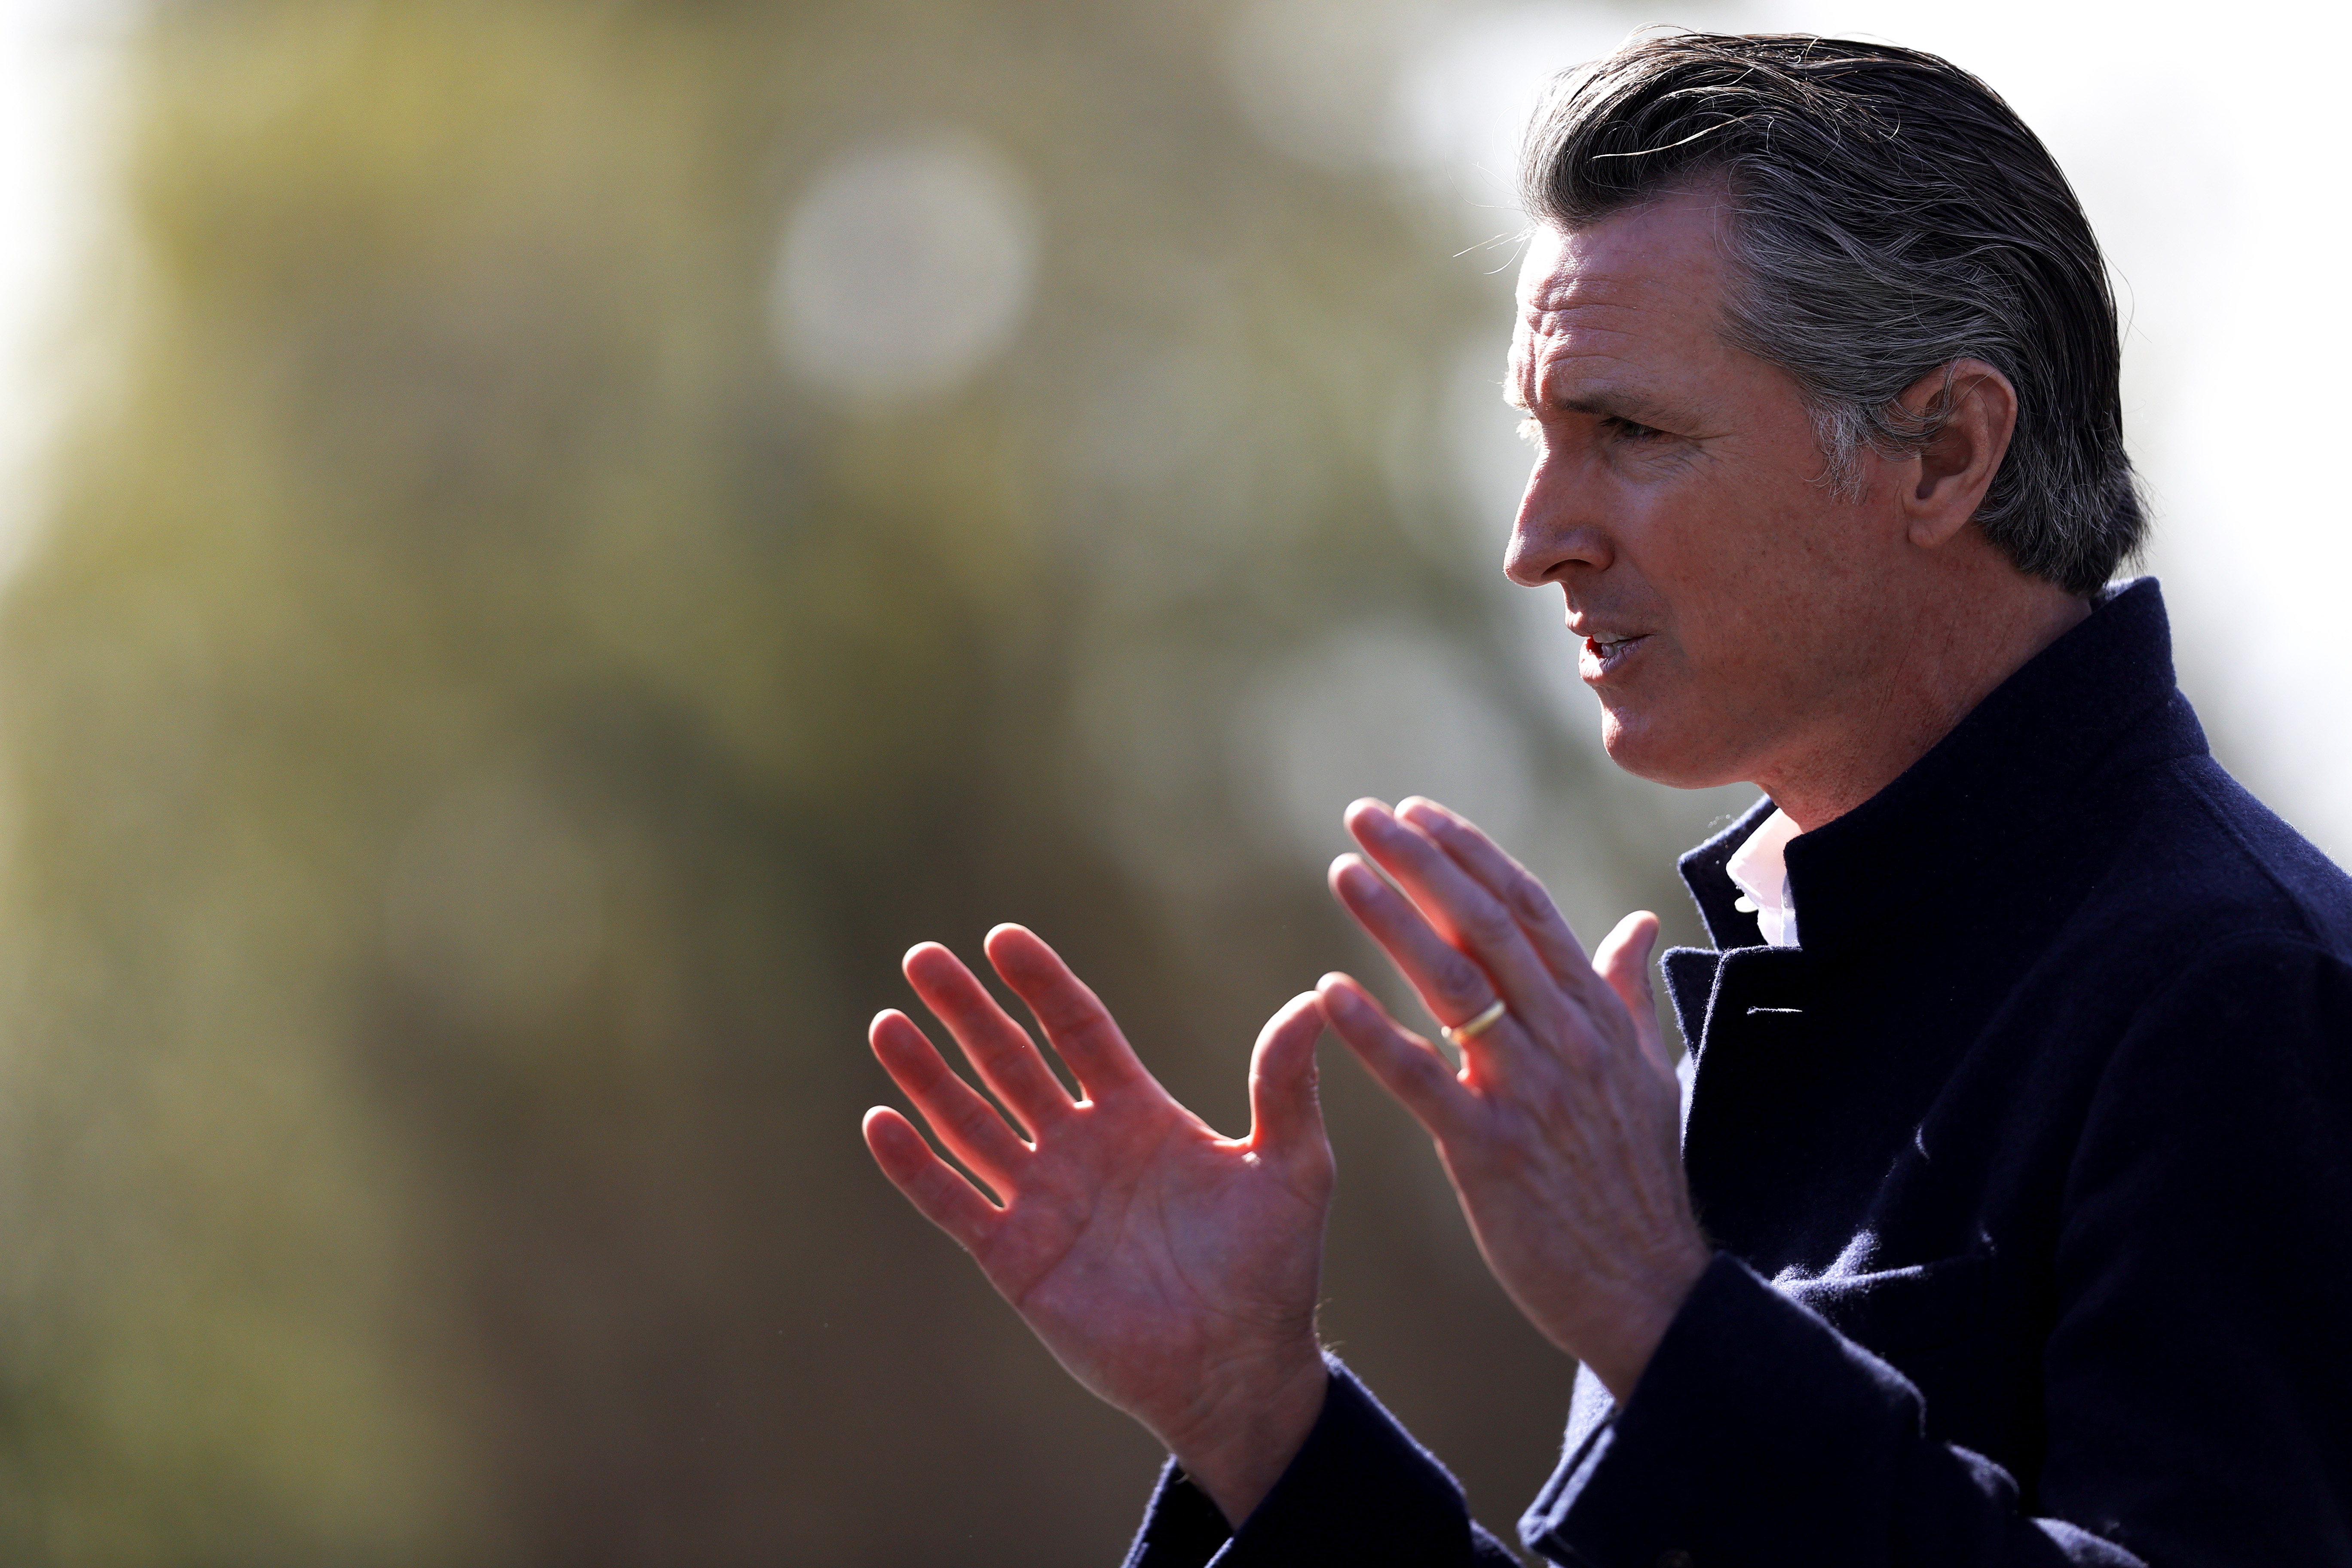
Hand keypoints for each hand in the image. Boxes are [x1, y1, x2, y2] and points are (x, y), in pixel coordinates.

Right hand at [862, 923, 1332, 1524]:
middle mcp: (1081, 1147)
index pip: (1077, 1031)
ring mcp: (1042, 1201)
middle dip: (966, 1012)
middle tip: (923, 959)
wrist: (1239, 1369)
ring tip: (886, 1024)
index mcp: (1138, 1115)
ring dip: (926, 1076)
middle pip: (1009, 1063)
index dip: (1040, 985)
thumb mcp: (1292, 1169)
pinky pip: (954, 1203)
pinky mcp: (1015, 1260)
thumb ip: (1286, 1087)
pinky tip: (880, 1121)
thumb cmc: (1272, 1270)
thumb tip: (1313, 1003)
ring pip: (970, 1123)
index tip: (1002, 939)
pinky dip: (915, 1166)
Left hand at [1321, 797, 1708, 1400]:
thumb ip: (1628, 994)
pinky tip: (1326, 992)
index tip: (1420, 810)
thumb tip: (1635, 925)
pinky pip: (1424, 1079)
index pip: (1528, 909)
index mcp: (1596, 1018)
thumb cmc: (1637, 1182)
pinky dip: (1375, 1031)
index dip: (1472, 854)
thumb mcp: (1649, 1076)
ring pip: (1456, 985)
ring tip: (1343, 872)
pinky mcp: (1491, 1150)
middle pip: (1488, 927)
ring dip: (1395, 922)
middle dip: (1423, 863)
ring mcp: (1531, 1092)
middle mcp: (1567, 1040)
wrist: (1649, 1287)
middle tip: (1364, 814)